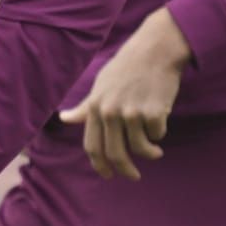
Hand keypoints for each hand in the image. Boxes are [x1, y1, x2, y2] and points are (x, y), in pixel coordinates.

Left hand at [59, 8, 191, 180]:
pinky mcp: (154, 112)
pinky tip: (161, 120)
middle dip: (126, 170)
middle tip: (134, 176)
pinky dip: (160, 132)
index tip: (109, 175)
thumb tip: (64, 118)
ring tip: (156, 150)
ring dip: (150, 153)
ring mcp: (132, 112)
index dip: (100, 165)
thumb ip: (85, 107)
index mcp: (95, 107)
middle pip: (115, 154)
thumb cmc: (127, 68)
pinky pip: (157, 134)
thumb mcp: (101, 85)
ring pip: (140, 148)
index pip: (92, 146)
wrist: (155, 50)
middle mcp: (110, 112)